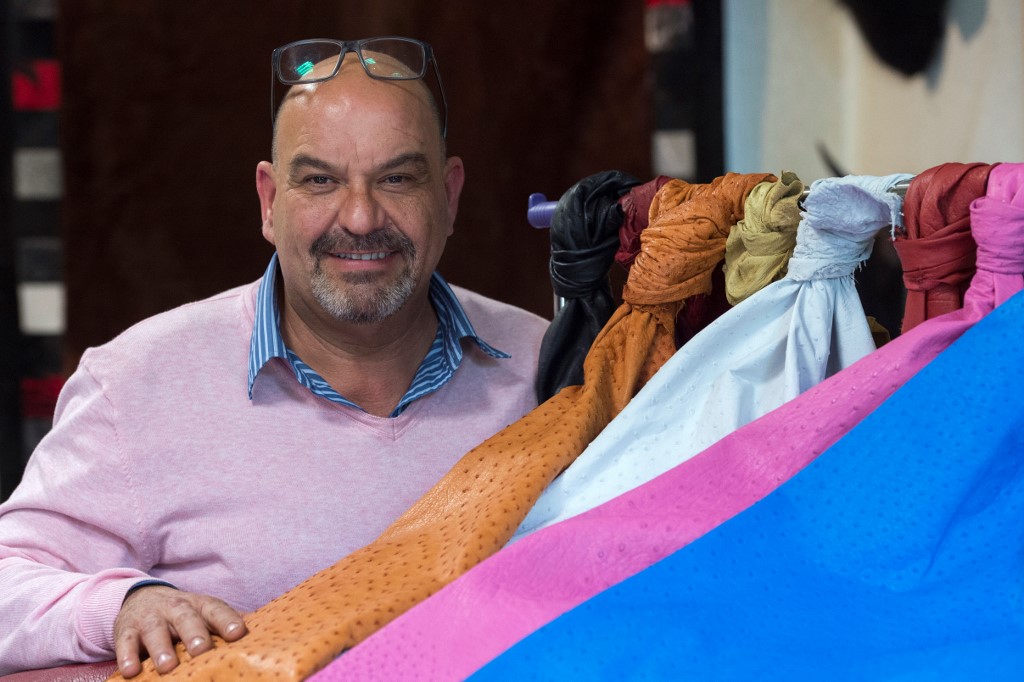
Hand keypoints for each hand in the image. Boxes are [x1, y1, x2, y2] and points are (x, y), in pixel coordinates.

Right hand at [113, 585, 247, 676]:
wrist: (141, 597)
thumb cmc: (183, 614)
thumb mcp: (203, 613)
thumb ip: (224, 624)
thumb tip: (262, 637)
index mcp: (200, 605)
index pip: (216, 610)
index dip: (227, 620)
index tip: (238, 633)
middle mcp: (176, 608)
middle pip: (187, 619)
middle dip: (195, 634)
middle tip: (202, 650)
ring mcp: (150, 618)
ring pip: (155, 631)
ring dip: (161, 648)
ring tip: (168, 666)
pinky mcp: (126, 629)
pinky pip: (125, 642)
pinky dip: (127, 656)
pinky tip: (131, 672)